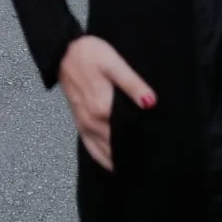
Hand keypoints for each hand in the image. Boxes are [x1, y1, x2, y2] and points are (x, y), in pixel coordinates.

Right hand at [58, 34, 153, 169]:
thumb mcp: (114, 64)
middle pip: (116, 147)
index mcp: (103, 109)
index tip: (158, 155)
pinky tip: (113, 165)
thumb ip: (132, 84)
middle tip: (152, 163)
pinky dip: (102, 159)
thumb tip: (151, 103)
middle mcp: (92, 122)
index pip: (128, 136)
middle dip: (133, 156)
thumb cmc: (90, 55)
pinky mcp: (79, 123)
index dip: (143, 146)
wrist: (63, 52)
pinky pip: (90, 148)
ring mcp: (84, 124)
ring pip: (104, 152)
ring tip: (137, 169)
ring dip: (118, 160)